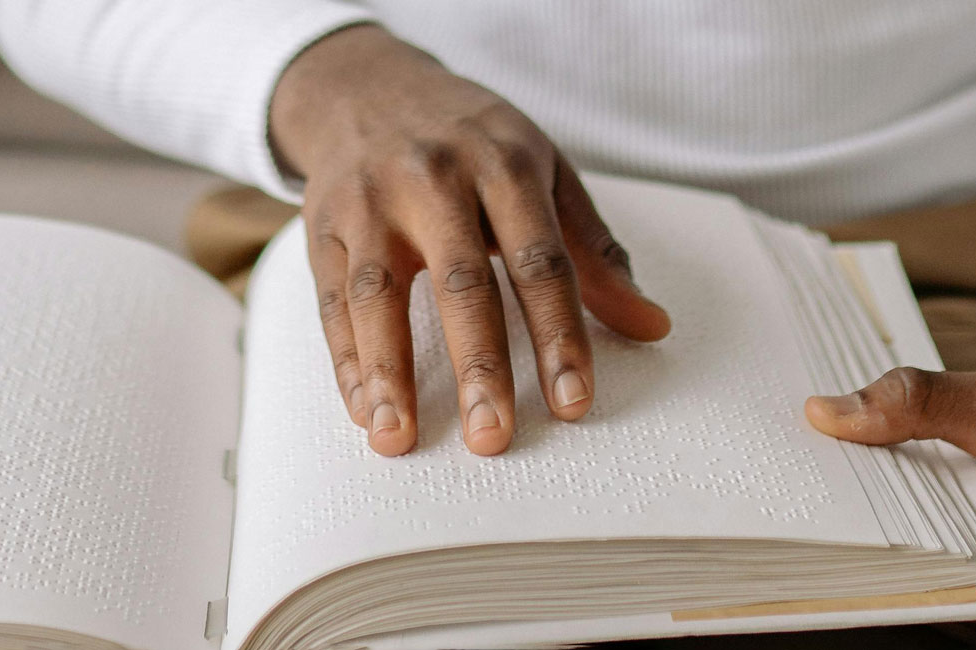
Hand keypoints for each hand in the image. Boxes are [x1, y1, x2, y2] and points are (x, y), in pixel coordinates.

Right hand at [271, 25, 670, 456]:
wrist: (366, 86)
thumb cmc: (470, 140)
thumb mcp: (542, 171)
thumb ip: (593, 251)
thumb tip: (652, 325)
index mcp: (505, 165)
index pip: (540, 262)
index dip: (559, 335)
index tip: (572, 403)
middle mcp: (435, 179)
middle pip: (461, 282)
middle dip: (478, 366)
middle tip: (492, 437)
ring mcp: (371, 201)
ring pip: (378, 294)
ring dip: (388, 372)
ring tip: (398, 437)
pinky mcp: (322, 224)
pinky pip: (331, 300)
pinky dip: (346, 360)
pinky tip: (365, 409)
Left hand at [804, 366, 975, 643]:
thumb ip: (917, 404)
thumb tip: (823, 414)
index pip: (910, 578)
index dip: (850, 541)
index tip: (797, 500)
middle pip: (899, 579)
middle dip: (850, 532)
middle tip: (793, 484)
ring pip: (902, 573)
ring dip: (865, 527)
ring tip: (814, 484)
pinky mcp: (974, 584)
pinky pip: (914, 561)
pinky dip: (887, 525)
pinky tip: (853, 489)